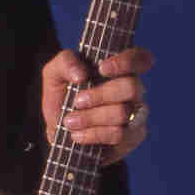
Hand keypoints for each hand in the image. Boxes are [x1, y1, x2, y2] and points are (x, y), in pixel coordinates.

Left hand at [41, 47, 153, 164]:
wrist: (59, 131)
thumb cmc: (62, 97)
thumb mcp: (54, 74)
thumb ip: (65, 62)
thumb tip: (81, 73)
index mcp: (118, 69)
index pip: (140, 58)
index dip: (127, 61)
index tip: (102, 68)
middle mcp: (132, 90)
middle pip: (131, 87)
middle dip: (99, 95)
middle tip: (76, 101)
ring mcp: (136, 113)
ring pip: (123, 112)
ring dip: (91, 117)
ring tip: (70, 121)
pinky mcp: (133, 136)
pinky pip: (120, 134)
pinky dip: (94, 134)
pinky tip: (78, 134)